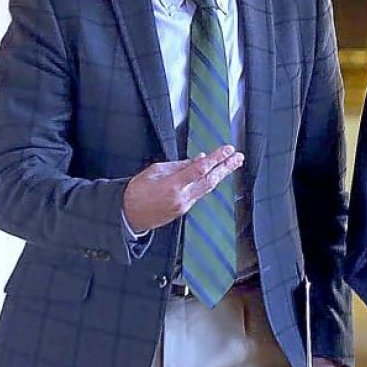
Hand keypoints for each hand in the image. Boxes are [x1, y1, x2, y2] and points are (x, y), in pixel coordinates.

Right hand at [122, 145, 243, 231]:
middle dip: (226, 167)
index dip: (216, 158)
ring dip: (222, 175)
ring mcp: (184, 205)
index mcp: (173, 185)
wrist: (127, 216)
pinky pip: (200, 194)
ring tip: (233, 164)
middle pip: (210, 180)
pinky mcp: (183, 210)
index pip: (200, 169)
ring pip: (208, 188)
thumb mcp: (154, 171)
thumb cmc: (136, 192)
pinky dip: (209, 183)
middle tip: (238, 157)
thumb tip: (198, 159)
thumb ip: (178, 165)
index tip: (227, 150)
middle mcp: (182, 197)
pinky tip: (214, 175)